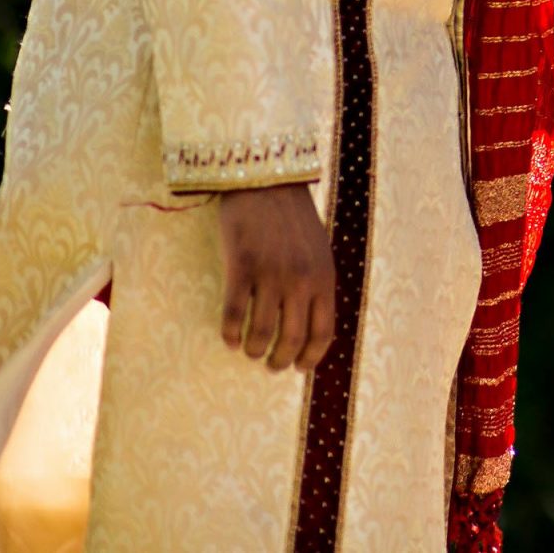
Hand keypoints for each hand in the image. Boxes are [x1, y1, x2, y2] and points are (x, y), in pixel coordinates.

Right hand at [217, 182, 335, 372]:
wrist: (267, 183)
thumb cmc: (294, 219)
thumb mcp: (319, 252)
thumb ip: (317, 285)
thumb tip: (311, 324)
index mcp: (325, 278)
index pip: (323, 332)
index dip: (311, 357)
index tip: (300, 368)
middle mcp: (301, 281)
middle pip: (291, 339)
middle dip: (280, 361)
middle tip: (271, 366)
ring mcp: (271, 275)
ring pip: (261, 333)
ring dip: (254, 350)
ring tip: (249, 351)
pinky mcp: (241, 267)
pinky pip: (233, 314)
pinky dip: (230, 333)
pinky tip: (228, 339)